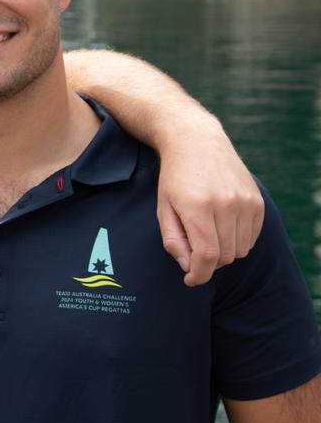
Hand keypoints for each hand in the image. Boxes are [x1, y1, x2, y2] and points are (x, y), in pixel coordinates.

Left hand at [156, 130, 263, 285]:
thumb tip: (189, 268)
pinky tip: (222, 226)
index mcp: (198, 207)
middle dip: (207, 262)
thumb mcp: (163, 208)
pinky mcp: (258, 201)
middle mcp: (226, 204)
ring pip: (240, 250)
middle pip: (223, 256)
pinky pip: (251, 237)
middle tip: (194, 251)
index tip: (190, 280)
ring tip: (207, 234)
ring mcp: (246, 202)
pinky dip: (238, 240)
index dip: (198, 275)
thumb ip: (173, 241)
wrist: (197, 142)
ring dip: (223, 252)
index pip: (206, 256)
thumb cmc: (175, 179)